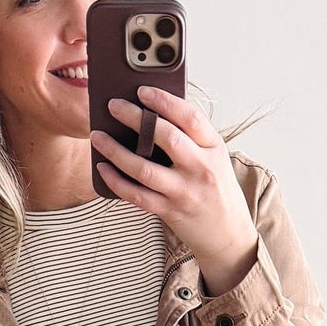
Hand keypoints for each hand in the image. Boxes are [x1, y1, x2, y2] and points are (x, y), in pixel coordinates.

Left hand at [92, 86, 257, 295]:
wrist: (228, 234)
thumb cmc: (217, 190)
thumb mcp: (215, 158)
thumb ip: (192, 138)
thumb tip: (152, 113)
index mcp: (214, 148)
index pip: (189, 116)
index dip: (164, 100)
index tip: (142, 90)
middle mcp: (201, 168)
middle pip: (165, 137)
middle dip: (135, 118)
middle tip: (113, 105)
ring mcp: (185, 191)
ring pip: (144, 168)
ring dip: (116, 150)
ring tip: (98, 136)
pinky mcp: (170, 211)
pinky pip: (137, 195)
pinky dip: (116, 181)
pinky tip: (102, 168)